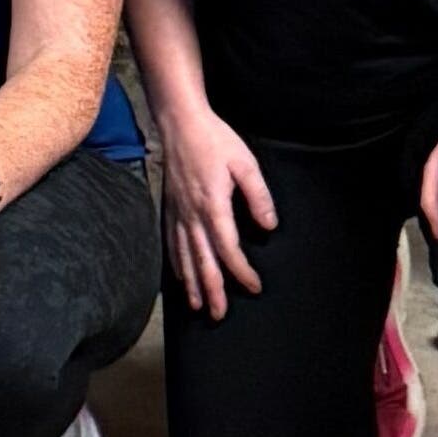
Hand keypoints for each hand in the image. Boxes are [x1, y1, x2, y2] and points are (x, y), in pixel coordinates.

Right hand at [159, 100, 274, 322]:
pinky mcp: (169, 207)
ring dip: (192, 283)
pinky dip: (175, 264)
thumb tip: (268, 226)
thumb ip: (258, 196)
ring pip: (184, 256)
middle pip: (202, 260)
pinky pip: (171, 243)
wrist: (179, 122)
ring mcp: (177, 212)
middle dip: (212, 290)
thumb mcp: (245, 163)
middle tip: (219, 314)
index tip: (254, 286)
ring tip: (198, 306)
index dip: (241, 271)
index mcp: (213, 205)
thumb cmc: (214, 140)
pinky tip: (180, 276)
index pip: (228, 248)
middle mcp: (192, 214)